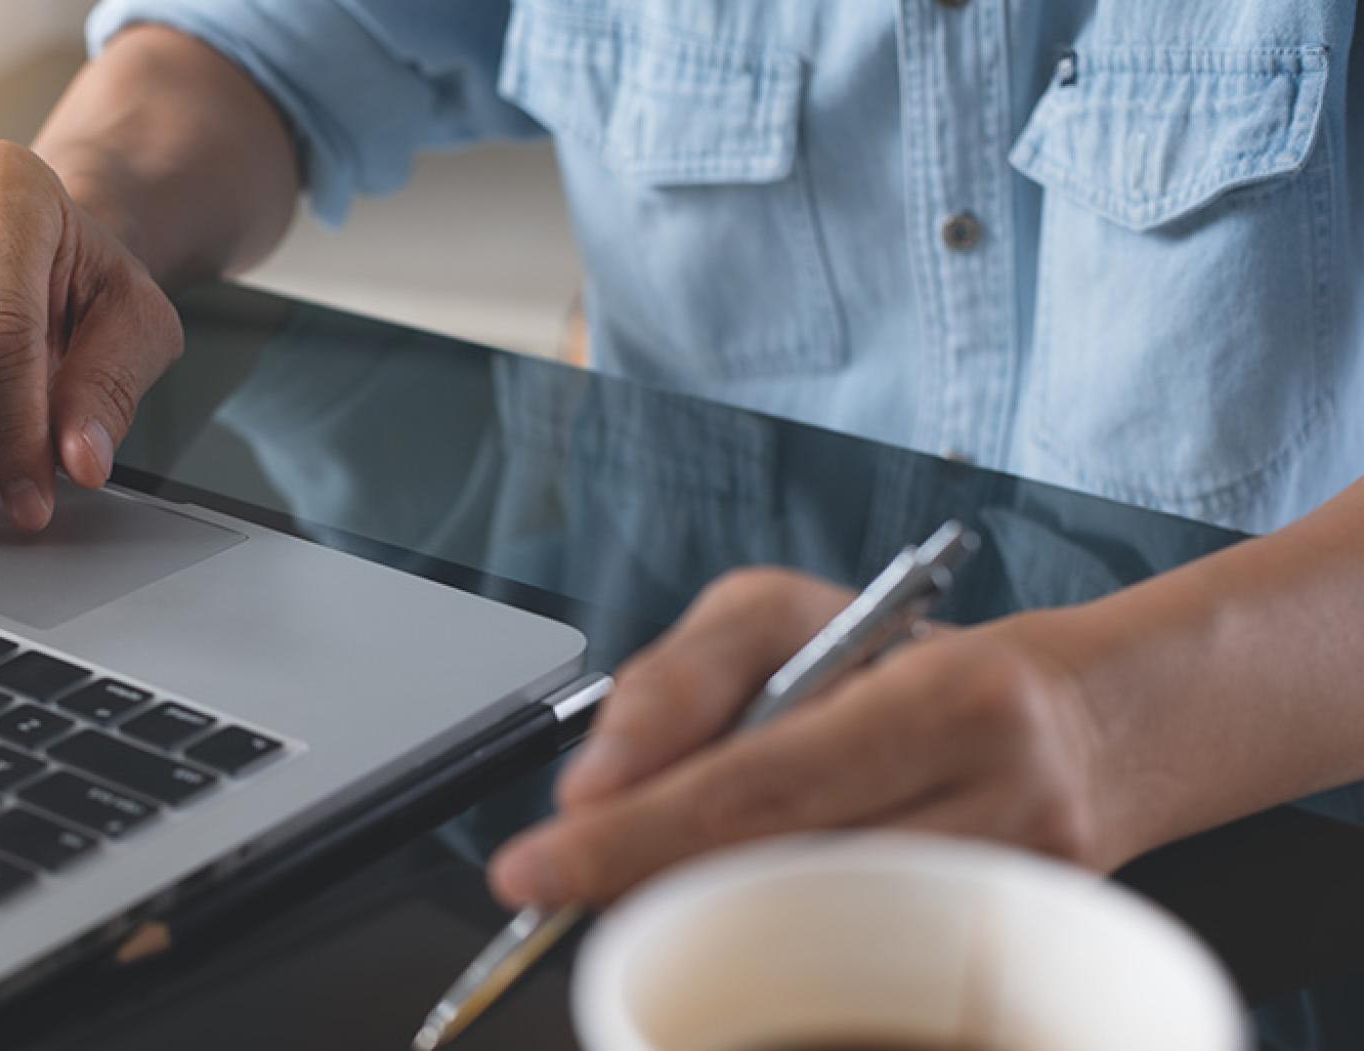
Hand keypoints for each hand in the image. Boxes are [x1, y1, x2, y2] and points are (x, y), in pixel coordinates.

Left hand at [488, 568, 1121, 908]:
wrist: (1087, 727)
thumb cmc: (908, 662)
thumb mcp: (782, 618)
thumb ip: (678, 683)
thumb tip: (595, 784)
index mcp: (947, 700)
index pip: (763, 784)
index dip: (637, 837)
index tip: (534, 869)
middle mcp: (1003, 805)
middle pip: (787, 878)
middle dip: (650, 888)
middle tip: (560, 890)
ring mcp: (1018, 897)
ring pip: (821, 945)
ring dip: (706, 927)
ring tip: (643, 894)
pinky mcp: (1011, 954)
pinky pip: (863, 979)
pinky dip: (774, 963)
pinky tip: (730, 936)